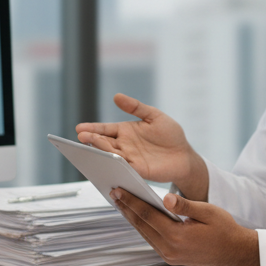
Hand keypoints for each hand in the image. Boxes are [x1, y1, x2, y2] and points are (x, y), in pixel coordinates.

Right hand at [75, 94, 209, 199]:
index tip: (80, 128)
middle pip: (104, 142)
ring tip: (90, 145)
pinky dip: (114, 164)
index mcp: (125, 131)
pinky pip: (123, 166)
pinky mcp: (138, 170)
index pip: (105, 129)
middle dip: (91, 139)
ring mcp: (129, 158)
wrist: (184, 155)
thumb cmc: (170, 135)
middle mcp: (124, 145)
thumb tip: (117, 96)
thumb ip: (136, 107)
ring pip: (111, 154)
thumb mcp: (153, 115)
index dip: (92, 129)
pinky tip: (107, 160)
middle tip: (81, 137)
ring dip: (100, 150)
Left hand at [110, 188, 259, 265]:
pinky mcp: (170, 257)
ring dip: (132, 218)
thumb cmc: (225, 229)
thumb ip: (185, 205)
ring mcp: (169, 256)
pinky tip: (137, 216)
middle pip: (141, 226)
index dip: (131, 202)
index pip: (148, 216)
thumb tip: (165, 197)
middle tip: (113, 193)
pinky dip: (143, 227)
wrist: (235, 252)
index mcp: (178, 237)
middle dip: (126, 208)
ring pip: (144, 234)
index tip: (118, 190)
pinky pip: (152, 240)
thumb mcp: (208, 212)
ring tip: (121, 203)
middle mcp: (170, 249)